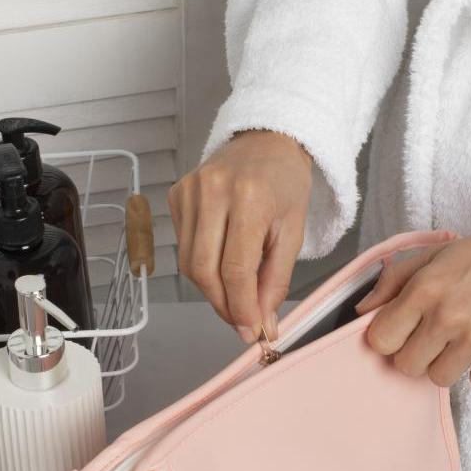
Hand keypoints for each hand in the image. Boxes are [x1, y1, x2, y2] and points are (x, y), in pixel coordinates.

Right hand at [169, 130, 312, 341]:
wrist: (267, 140)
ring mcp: (190, 191)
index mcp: (249, 198)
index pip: (235, 268)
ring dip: (212, 290)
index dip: (241, 307)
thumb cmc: (285, 183)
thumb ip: (275, 280)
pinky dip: (202, 264)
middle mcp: (213, 191)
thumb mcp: (293, 231)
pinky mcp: (176, 195)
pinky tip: (222, 261)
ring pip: (190, 263)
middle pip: (205, 270)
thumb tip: (261, 323)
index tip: (250, 330)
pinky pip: (183, 246)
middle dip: (223, 305)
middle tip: (241, 321)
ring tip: (235, 295)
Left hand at [355, 219, 470, 386]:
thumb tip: (362, 311)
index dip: (390, 337)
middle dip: (417, 353)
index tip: (404, 330)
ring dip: (449, 363)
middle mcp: (448, 317)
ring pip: (439, 379)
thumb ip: (394, 280)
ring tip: (466, 336)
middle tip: (437, 334)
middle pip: (407, 366)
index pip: (380, 340)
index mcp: (425, 289)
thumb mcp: (437, 254)